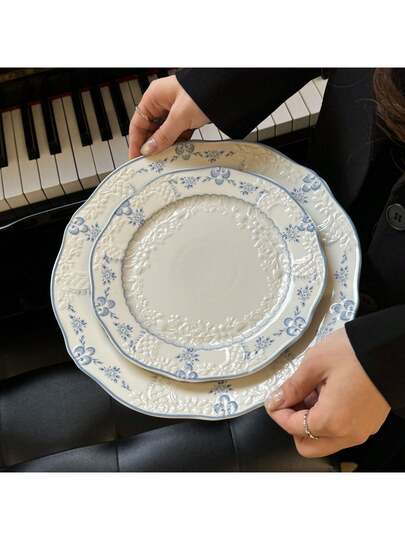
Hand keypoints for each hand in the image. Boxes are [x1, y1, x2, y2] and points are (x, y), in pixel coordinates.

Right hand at [128, 75, 208, 158]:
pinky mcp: (188, 117)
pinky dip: (178, 143)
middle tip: (151, 161)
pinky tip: (178, 152)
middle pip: (150, 129)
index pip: (138, 123)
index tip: (135, 157)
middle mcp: (162, 103)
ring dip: (165, 145)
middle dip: (151, 145)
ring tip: (165, 159)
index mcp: (154, 97)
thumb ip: (164, 135)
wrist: (228, 89)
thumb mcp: (180, 116)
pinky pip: (178, 133)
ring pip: (164, 133)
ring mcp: (176, 110)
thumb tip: (149, 149)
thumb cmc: (204, 91)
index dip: (135, 141)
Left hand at [265, 327, 390, 457]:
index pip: (292, 428)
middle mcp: (348, 433)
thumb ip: (293, 386)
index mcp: (332, 420)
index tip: (274, 399)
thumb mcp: (315, 364)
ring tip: (312, 389)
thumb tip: (278, 399)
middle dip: (293, 424)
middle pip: (308, 445)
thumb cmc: (358, 353)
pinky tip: (327, 391)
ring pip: (324, 439)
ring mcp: (361, 430)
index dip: (278, 412)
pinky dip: (328, 417)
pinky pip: (341, 430)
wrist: (391, 348)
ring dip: (311, 421)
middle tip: (291, 400)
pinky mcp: (368, 422)